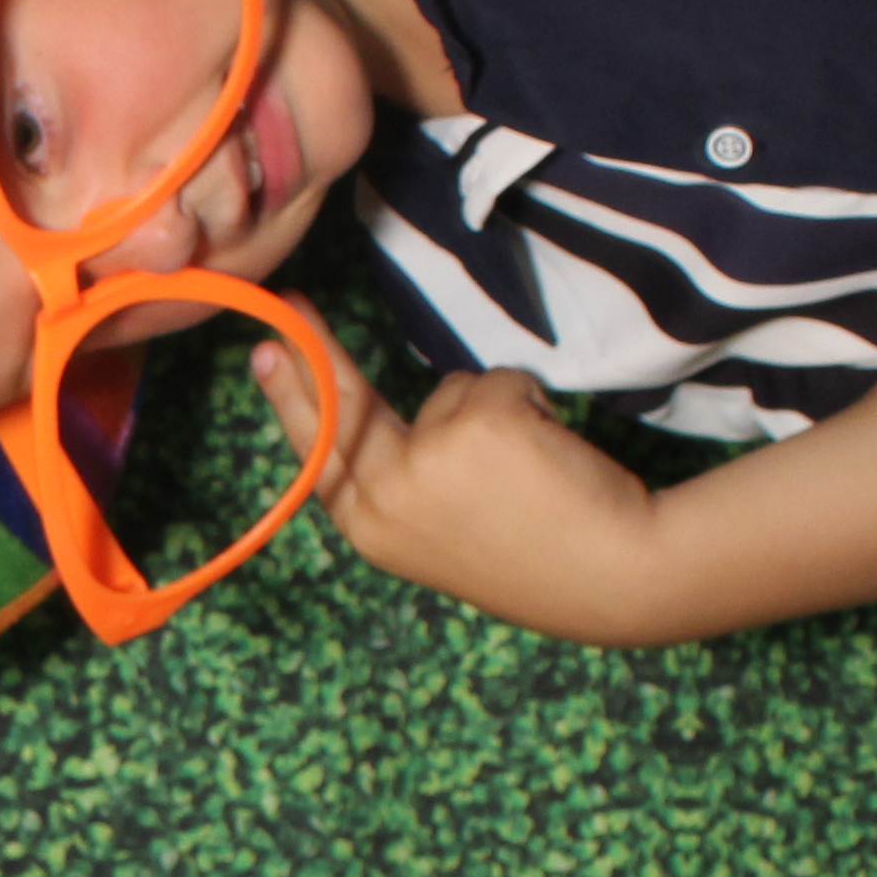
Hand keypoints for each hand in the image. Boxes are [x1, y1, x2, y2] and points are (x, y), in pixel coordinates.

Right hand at [252, 345, 655, 614]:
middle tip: (291, 302)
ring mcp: (428, 457)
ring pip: (448, 393)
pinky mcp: (480, 422)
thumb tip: (398, 415)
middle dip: (315, 349)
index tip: (267, 352)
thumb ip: (404, 480)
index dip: (290, 397)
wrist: (609, 575)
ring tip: (525, 473)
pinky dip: (529, 404)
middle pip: (344, 403)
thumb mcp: (439, 532)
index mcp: (370, 528)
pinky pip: (498, 382)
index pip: (316, 450)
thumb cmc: (531, 555)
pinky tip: (549, 453)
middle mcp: (386, 495)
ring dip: (488, 414)